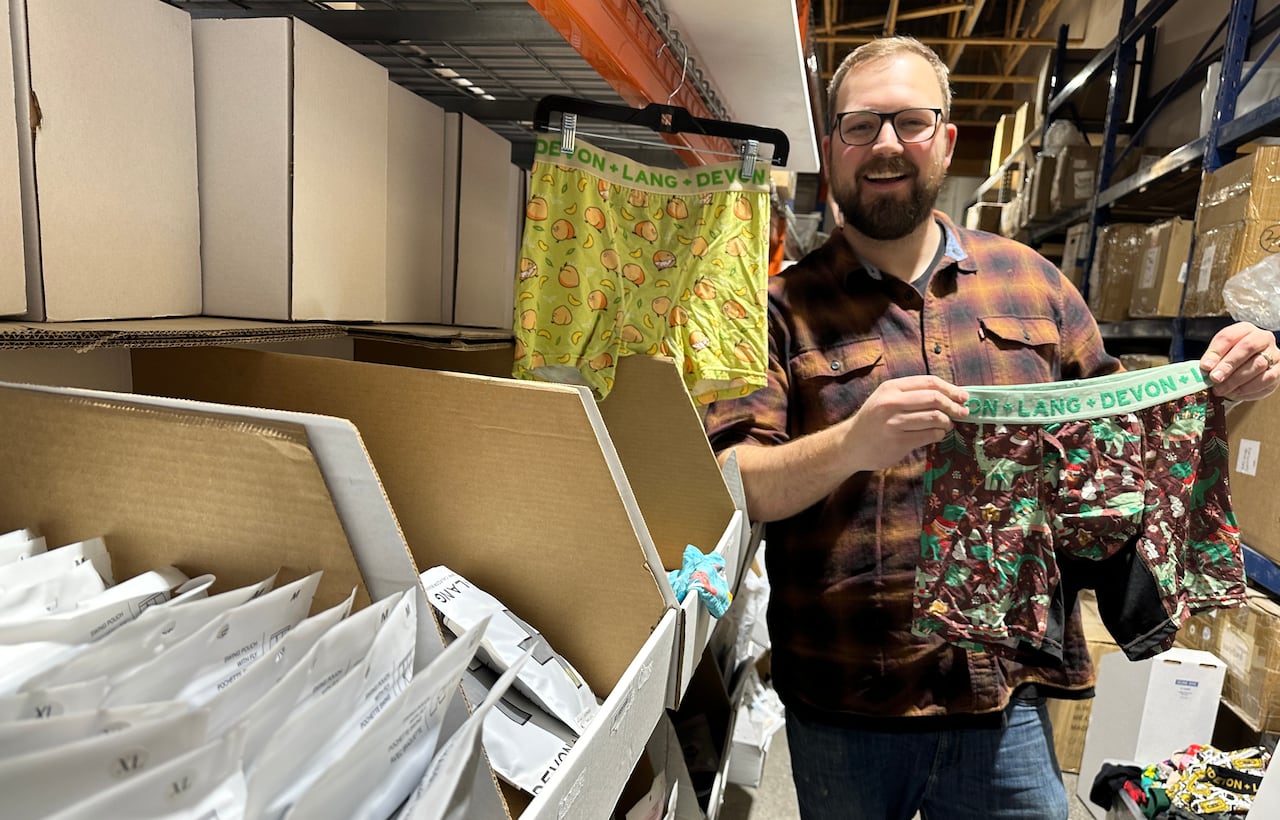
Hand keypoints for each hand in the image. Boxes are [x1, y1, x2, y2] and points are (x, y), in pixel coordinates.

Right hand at [845, 375, 969, 471]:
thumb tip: (950, 395)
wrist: (850, 444)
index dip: (951, 389)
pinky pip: (929, 435)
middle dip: (954, 406)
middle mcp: (891, 403)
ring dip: (947, 423)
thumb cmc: (873, 420)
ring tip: (947, 425)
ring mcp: (894, 423)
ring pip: (935, 418)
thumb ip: (911, 394)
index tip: (963, 396)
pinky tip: (937, 435)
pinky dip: (939, 435)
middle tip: (962, 413)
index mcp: (891, 388)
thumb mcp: (886, 398)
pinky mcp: (898, 442)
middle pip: (934, 398)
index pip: (929, 382)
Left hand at [1200, 321, 1279, 401]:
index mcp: (1244, 329)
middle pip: (1247, 347)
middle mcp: (1263, 338)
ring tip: (1222, 389)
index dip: (1216, 352)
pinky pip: (1267, 380)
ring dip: (1237, 380)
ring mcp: (1274, 354)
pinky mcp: (1279, 370)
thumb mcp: (1220, 353)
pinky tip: (1236, 393)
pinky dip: (1249, 389)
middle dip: (1228, 365)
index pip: (1229, 336)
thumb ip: (1213, 358)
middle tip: (1214, 379)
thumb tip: (1205, 368)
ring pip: (1258, 365)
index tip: (1205, 366)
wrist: (1250, 366)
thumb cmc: (1232, 357)